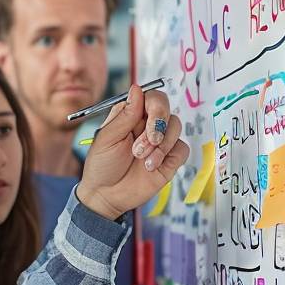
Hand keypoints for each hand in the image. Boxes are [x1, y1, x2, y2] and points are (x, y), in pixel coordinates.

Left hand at [77, 85, 188, 219]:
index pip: (151, 97)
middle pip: (167, 110)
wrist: (106, 195)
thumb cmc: (102, 165)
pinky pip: (182, 148)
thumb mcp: (107, 139)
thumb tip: (137, 88)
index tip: (148, 118)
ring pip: (176, 127)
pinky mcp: (170, 158)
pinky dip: (169, 156)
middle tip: (140, 148)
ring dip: (160, 145)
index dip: (154, 105)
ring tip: (142, 160)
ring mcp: (160, 141)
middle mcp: (148, 125)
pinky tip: (151, 167)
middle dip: (157, 127)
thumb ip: (125, 115)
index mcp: (131, 114)